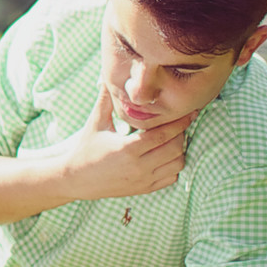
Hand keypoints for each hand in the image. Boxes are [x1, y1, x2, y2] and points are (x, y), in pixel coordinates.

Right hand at [55, 86, 195, 204]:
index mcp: (127, 149)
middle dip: (180, 134)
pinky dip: (173, 166)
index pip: (163, 135)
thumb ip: (106, 100)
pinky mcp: (145, 189)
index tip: (190, 112)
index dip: (179, 122)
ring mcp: (143, 180)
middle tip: (178, 122)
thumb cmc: (86, 149)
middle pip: (174, 149)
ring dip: (179, 150)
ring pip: (176, 165)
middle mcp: (138, 167)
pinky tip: (165, 154)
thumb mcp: (96, 123)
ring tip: (171, 138)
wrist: (76, 179)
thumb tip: (108, 78)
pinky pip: (171, 178)